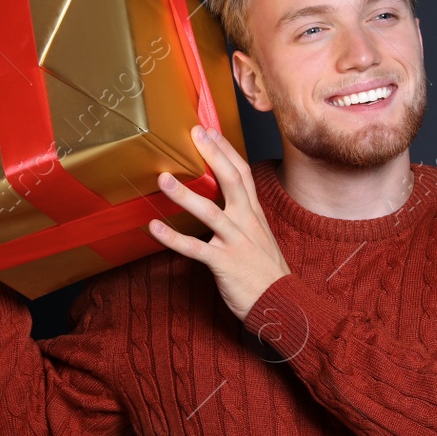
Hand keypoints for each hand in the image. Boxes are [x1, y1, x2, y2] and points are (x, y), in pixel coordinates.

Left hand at [147, 124, 290, 319]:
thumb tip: (224, 202)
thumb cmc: (265, 273)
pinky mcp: (224, 264)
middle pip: (231, 181)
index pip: (242, 174)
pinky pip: (195, 249)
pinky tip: (154, 228)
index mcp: (254, 215)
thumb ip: (242, 218)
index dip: (226, 150)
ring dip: (185, 195)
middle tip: (194, 134)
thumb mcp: (258, 238)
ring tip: (163, 179)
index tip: (210, 130)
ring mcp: (236, 242)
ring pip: (210, 212)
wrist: (282, 305)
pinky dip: (173, 238)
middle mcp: (247, 223)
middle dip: (213, 155)